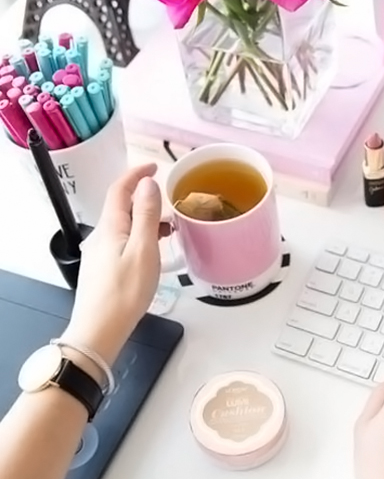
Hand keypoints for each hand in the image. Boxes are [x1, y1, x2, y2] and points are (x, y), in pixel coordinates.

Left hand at [62, 164, 165, 366]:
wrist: (98, 332)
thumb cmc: (124, 293)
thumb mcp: (143, 249)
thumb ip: (146, 214)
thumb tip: (148, 183)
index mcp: (110, 227)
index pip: (119, 189)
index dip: (136, 174)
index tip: (154, 166)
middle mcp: (101, 236)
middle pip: (122, 206)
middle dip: (145, 198)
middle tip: (171, 203)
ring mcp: (100, 253)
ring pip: (124, 225)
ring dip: (145, 219)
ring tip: (169, 229)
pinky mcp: (103, 268)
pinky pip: (122, 241)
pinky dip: (140, 236)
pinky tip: (153, 251)